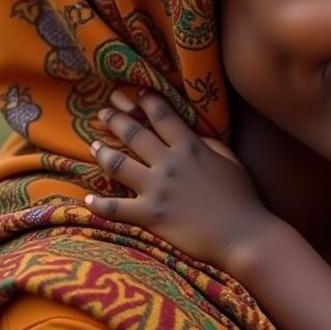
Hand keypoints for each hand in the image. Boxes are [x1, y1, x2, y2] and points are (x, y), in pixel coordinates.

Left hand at [85, 90, 268, 268]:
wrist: (241, 235)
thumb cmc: (242, 198)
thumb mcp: (231, 161)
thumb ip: (210, 144)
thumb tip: (193, 133)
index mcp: (190, 148)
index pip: (163, 116)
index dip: (146, 102)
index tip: (135, 94)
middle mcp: (169, 163)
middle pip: (134, 134)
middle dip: (115, 119)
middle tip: (103, 113)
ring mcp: (157, 189)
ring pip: (118, 164)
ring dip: (102, 153)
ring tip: (93, 146)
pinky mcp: (149, 215)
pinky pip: (114, 208)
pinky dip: (98, 205)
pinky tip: (88, 201)